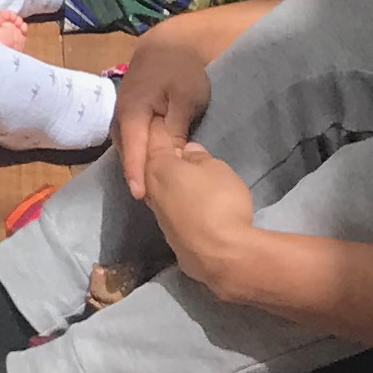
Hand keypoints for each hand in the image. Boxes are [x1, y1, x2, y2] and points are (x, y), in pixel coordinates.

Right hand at [112, 23, 212, 195]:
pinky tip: (151, 163)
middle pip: (126, 151)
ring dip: (137, 164)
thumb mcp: (185, 98)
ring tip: (152, 187)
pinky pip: (131, 138)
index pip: (133, 149)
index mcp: (132, 112)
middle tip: (152, 200)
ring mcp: (123, 113)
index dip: (136, 173)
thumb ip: (174, 130)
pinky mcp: (130, 112)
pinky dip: (138, 152)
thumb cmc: (181, 69)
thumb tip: (169, 158)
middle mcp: (121, 115)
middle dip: (136, 174)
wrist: (170, 43)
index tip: (140, 196)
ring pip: (127, 146)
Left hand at [138, 137, 269, 299]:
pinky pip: (171, 210)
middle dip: (161, 154)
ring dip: (168, 180)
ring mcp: (158, 216)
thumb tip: (188, 151)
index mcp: (157, 167)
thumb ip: (200, 157)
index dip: (161, 126)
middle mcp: (150, 191)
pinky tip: (187, 201)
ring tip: (185, 173)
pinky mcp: (171, 237)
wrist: (221, 256)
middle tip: (175, 144)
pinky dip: (176, 201)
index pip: (155, 138)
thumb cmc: (219, 202)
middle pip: (152, 166)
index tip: (165, 117)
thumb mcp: (217, 169)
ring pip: (159, 190)